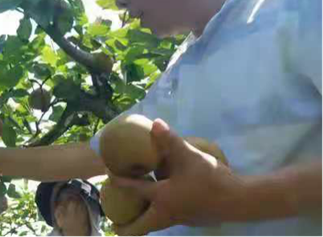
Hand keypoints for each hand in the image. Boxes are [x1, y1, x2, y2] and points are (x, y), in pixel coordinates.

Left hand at [109, 119, 245, 236]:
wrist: (240, 200)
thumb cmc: (211, 178)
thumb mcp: (189, 155)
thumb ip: (170, 139)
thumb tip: (155, 122)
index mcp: (162, 199)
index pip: (134, 190)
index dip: (118, 182)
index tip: (107, 177)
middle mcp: (167, 214)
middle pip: (139, 228)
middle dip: (124, 228)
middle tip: (113, 223)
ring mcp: (180, 220)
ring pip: (153, 224)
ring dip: (141, 220)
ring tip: (133, 211)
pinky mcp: (191, 220)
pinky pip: (166, 219)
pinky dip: (157, 214)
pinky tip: (162, 201)